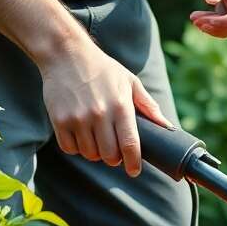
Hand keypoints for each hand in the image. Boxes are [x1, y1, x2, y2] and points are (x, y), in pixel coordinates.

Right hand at [37, 34, 171, 176]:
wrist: (66, 54)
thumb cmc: (102, 69)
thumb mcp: (130, 81)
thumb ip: (148, 106)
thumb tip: (167, 127)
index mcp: (120, 106)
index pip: (130, 144)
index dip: (134, 163)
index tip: (134, 171)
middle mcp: (99, 114)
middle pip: (109, 155)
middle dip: (114, 159)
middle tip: (114, 152)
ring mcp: (77, 118)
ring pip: (89, 154)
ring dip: (95, 153)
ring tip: (97, 140)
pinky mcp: (59, 120)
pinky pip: (70, 148)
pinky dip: (76, 148)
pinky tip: (81, 137)